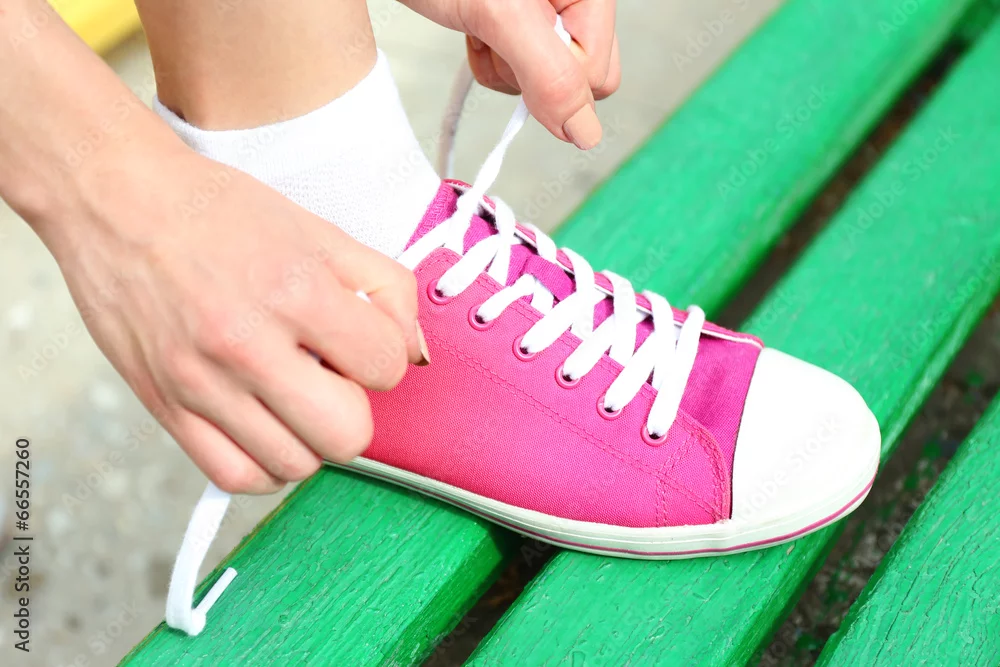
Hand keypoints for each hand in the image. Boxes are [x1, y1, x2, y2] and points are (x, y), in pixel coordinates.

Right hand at [35, 137, 425, 494]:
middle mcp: (247, 344)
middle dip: (354, 409)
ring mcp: (202, 383)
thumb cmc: (216, 212)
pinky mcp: (165, 407)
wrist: (116, 202)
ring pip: (296, 465)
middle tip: (331, 377)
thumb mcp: (318, 231)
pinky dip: (264, 463)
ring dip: (309, 437)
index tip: (360, 342)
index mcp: (295, 290)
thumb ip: (385, 288)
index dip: (384, 357)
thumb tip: (414, 352)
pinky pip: (235, 476)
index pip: (386, 367)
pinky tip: (264, 425)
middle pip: (347, 435)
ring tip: (293, 396)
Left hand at [401, 0, 619, 148]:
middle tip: (495, 35)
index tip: (511, 50)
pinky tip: (475, 27)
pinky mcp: (522, 21)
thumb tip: (586, 134)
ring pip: (546, 80)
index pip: (599, 78)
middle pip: (578, 81)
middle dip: (530, 75)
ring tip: (479, 24)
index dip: (552, 80)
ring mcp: (551, 12)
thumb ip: (550, 75)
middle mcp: (578, 2)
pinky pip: (520, 67)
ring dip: (502, 65)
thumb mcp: (501, 14)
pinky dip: (489, 56)